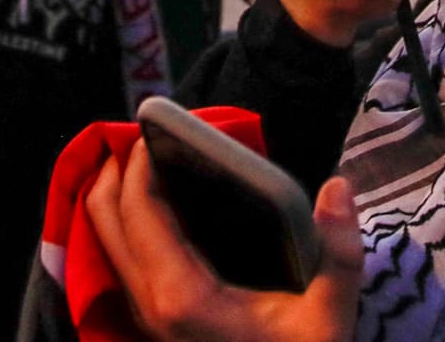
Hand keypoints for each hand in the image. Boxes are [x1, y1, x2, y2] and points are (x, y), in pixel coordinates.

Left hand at [85, 140, 361, 341]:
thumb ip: (339, 253)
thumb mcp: (327, 319)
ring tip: (146, 160)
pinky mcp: (151, 325)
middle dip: (115, 168)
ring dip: (116, 195)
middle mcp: (149, 304)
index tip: (159, 123)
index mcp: (181, 294)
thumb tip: (338, 187)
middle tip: (146, 133)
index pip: (138, 207)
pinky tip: (157, 209)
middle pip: (104, 218)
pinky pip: (120, 261)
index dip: (138, 158)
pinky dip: (124, 224)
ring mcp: (144, 318)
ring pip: (105, 241)